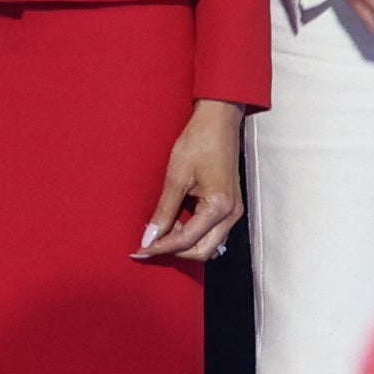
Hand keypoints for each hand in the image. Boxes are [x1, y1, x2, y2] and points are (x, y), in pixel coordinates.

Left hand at [137, 100, 245, 263]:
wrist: (218, 121)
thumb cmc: (198, 142)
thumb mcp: (176, 176)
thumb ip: (163, 211)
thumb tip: (148, 238)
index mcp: (219, 207)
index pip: (187, 241)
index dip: (161, 247)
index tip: (139, 249)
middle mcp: (231, 215)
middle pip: (202, 251)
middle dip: (174, 251)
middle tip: (149, 242)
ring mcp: (233, 212)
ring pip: (209, 245)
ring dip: (184, 244)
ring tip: (161, 230)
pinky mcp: (230, 206)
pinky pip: (212, 232)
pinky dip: (193, 234)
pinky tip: (175, 222)